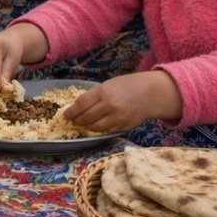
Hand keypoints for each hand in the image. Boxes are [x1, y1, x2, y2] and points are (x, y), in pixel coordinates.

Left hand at [63, 70, 181, 133]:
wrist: (151, 94)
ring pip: (95, 127)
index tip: (65, 114)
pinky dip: (98, 130)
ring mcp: (117, 118)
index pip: (81, 104)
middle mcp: (110, 105)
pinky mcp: (123, 127)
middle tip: (73, 120)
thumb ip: (94, 96)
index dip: (71, 111)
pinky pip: (105, 131)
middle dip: (77, 120)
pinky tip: (95, 126)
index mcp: (103, 92)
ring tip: (83, 123)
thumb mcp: (108, 85)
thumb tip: (77, 107)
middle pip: (86, 117)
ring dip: (86, 126)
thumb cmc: (127, 86)